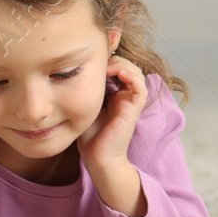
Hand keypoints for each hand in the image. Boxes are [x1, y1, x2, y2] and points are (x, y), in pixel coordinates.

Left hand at [78, 55, 146, 171]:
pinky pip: (140, 88)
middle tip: (100, 61)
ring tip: (108, 67)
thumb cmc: (90, 136)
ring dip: (123, 65)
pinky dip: (133, 77)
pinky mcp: (134, 109)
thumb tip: (77, 71)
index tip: (93, 59)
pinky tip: (120, 74)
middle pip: (128, 66)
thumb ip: (85, 89)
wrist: (98, 157)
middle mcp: (125, 96)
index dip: (108, 60)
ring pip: (136, 73)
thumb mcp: (84, 105)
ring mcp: (131, 102)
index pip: (118, 68)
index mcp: (115, 94)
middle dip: (115, 59)